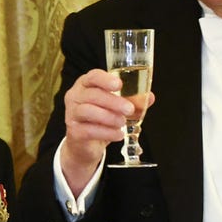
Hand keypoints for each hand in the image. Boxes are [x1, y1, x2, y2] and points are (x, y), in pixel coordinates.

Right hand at [59, 69, 155, 193]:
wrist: (87, 145)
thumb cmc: (101, 119)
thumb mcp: (118, 108)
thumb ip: (133, 101)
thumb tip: (149, 97)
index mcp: (86, 85)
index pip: (93, 76)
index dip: (105, 79)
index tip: (119, 85)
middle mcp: (75, 96)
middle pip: (93, 94)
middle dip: (113, 101)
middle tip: (129, 109)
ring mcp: (72, 114)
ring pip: (88, 111)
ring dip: (109, 116)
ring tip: (122, 122)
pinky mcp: (74, 132)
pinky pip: (89, 130)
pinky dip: (106, 132)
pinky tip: (118, 134)